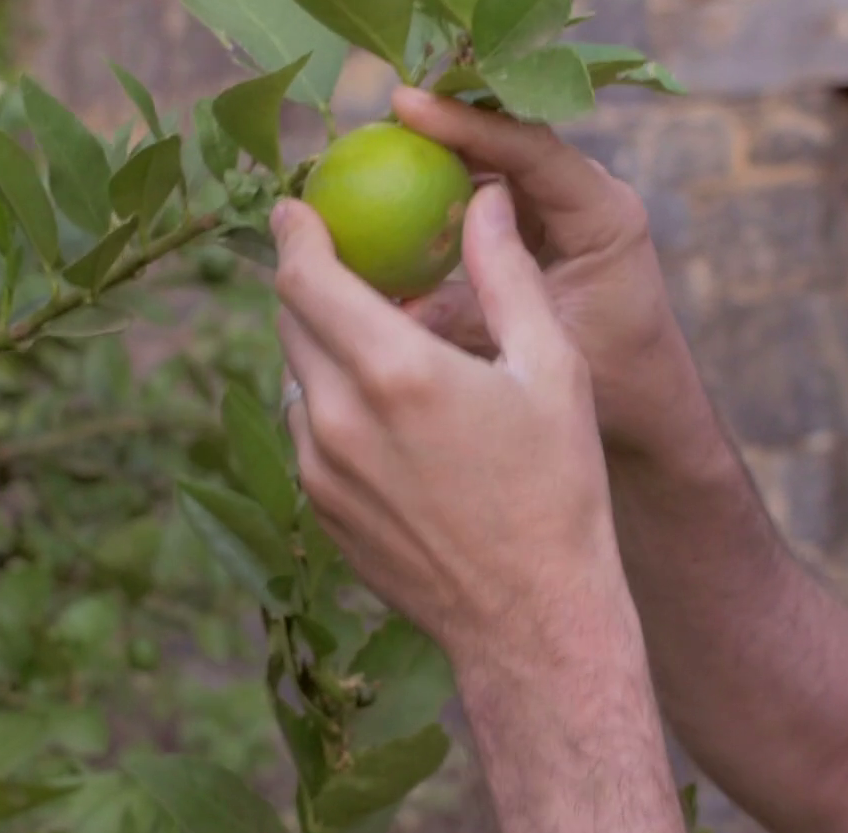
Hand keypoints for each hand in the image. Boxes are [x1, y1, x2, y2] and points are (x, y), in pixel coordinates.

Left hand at [270, 182, 622, 657]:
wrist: (531, 617)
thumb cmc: (557, 489)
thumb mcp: (551, 370)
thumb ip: (505, 276)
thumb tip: (482, 200)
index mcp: (396, 371)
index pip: (306, 275)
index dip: (296, 232)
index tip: (299, 208)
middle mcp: (340, 417)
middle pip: (290, 320)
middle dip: (311, 282)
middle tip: (348, 265)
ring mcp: (321, 469)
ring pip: (296, 377)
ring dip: (324, 347)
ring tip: (380, 345)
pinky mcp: (320, 509)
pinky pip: (306, 432)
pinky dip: (331, 404)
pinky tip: (386, 414)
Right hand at [389, 86, 711, 462]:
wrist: (651, 409)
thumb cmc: (615, 387)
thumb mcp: (540, 354)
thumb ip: (475, 321)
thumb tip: (392, 306)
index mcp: (604, 215)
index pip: (532, 148)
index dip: (467, 123)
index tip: (406, 107)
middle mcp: (587, 198)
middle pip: (510, 141)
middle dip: (447, 125)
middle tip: (379, 118)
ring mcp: (563, 211)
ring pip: (496, 163)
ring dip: (442, 154)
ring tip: (378, 147)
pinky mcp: (540, 231)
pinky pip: (488, 198)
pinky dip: (445, 194)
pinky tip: (395, 196)